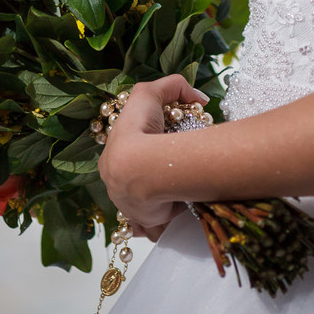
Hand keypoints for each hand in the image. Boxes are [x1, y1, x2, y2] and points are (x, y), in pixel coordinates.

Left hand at [98, 75, 208, 240]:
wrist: (138, 168)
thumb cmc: (139, 129)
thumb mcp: (149, 93)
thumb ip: (173, 86)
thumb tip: (199, 98)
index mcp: (114, 157)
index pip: (128, 156)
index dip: (147, 151)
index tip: (168, 147)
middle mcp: (119, 185)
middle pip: (138, 184)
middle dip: (156, 182)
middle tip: (180, 172)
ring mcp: (133, 207)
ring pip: (149, 206)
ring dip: (163, 202)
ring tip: (184, 193)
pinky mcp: (149, 223)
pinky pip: (158, 227)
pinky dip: (168, 223)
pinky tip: (180, 215)